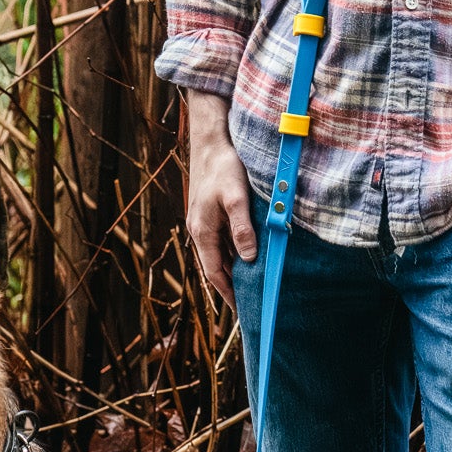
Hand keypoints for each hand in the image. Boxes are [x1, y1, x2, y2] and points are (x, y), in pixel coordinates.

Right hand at [185, 91, 255, 306]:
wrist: (210, 140)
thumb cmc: (224, 167)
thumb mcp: (236, 197)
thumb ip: (242, 228)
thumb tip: (248, 259)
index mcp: (202, 232)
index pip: (215, 273)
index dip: (229, 294)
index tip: (243, 311)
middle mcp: (199, 230)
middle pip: (216, 267)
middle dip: (231, 286)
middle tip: (250, 304)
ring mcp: (203, 221)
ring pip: (219, 254)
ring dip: (234, 270)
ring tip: (252, 286)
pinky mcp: (210, 212)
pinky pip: (221, 240)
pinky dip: (234, 252)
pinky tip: (248, 256)